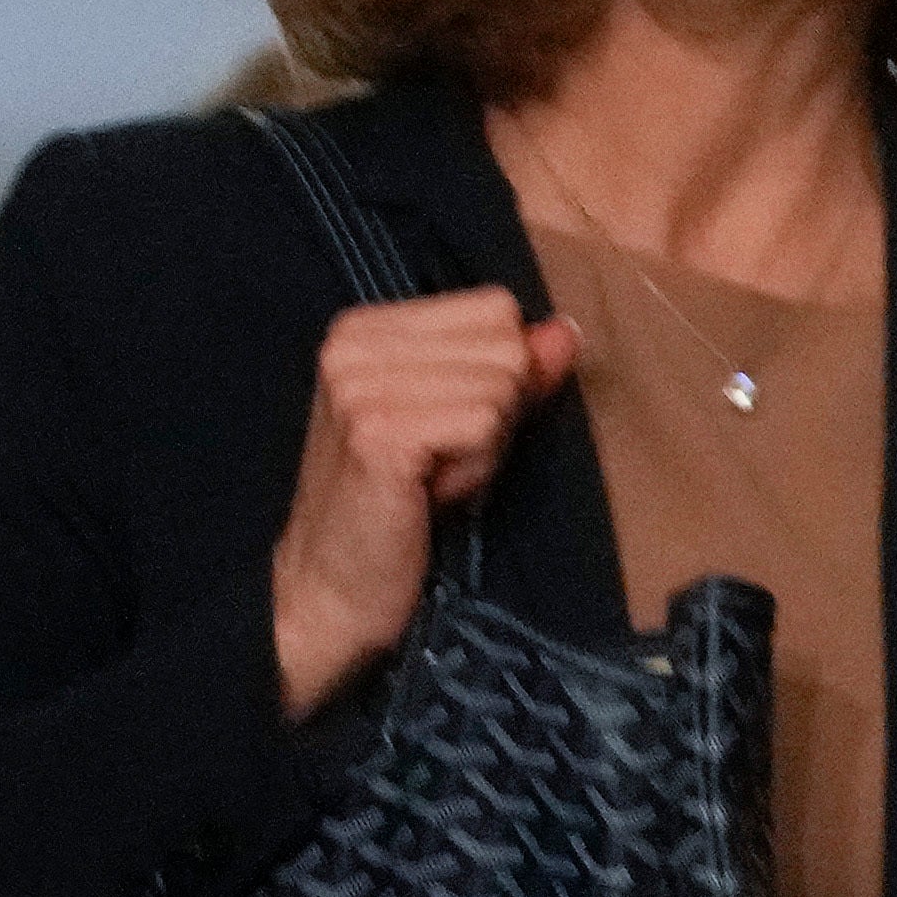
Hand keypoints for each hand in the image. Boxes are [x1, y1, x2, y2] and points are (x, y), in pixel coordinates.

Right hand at [269, 291, 578, 718]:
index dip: (497, 374)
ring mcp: (360, 385)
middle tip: (440, 460)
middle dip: (495, 410)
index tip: (447, 426)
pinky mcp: (378, 432)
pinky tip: (430, 492)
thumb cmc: (401, 506)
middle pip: (505, 343)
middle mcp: (353, 343)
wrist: (331, 588)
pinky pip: (486, 423)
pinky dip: (476, 467)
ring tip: (432, 478)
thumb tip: (566, 331)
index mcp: (365, 326)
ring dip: (486, 445)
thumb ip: (513, 370)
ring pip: (502, 384)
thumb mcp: (461, 421)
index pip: (496, 308)